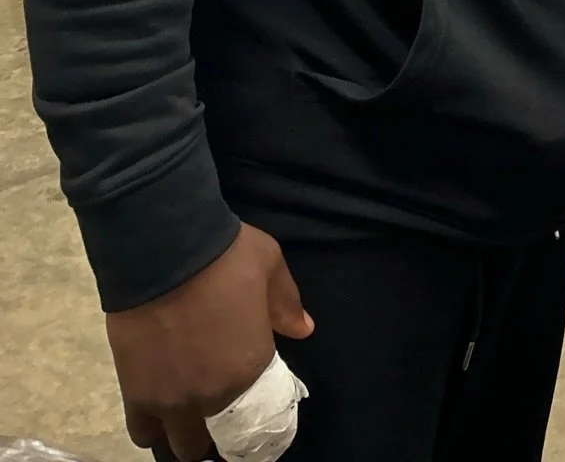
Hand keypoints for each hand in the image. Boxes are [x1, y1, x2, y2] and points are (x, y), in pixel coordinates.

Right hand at [105, 222, 312, 459]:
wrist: (164, 248)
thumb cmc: (224, 256)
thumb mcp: (270, 266)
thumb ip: (287, 304)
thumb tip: (303, 329)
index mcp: (248, 369)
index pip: (255, 418)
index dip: (251, 420)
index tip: (247, 414)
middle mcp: (209, 397)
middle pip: (207, 445)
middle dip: (212, 434)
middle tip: (213, 415)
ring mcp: (168, 400)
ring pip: (175, 444)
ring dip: (181, 432)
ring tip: (183, 414)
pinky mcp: (134, 391)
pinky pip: (141, 429)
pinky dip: (150, 425)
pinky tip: (155, 409)